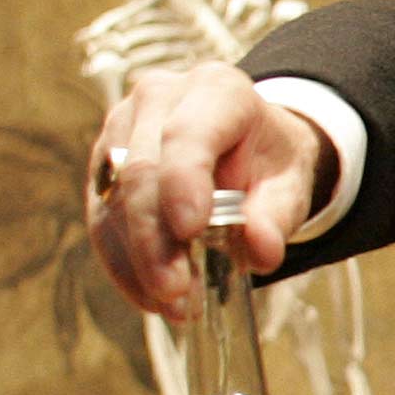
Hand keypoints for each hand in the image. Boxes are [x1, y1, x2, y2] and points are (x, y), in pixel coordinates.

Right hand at [86, 63, 331, 318]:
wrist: (249, 146)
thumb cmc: (271, 162)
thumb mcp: (291, 184)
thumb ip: (277, 215)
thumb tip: (262, 252)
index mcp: (217, 89)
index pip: (188, 135)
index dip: (183, 183)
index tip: (190, 231)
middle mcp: (159, 97)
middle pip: (142, 171)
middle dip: (155, 239)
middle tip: (177, 293)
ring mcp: (121, 127)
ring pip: (115, 198)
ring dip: (137, 259)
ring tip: (171, 305)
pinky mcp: (103, 163)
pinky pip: (103, 215)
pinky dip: (123, 261)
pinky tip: (147, 296)